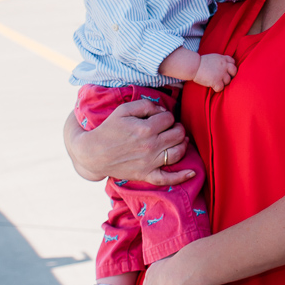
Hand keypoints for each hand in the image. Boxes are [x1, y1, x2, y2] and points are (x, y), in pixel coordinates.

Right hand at [63, 99, 193, 186]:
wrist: (92, 154)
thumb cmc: (108, 129)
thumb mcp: (123, 110)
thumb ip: (145, 105)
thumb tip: (162, 110)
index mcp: (145, 129)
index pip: (169, 119)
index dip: (167, 116)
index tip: (159, 118)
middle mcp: (150, 146)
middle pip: (178, 134)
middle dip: (177, 128)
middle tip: (171, 127)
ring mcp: (149, 163)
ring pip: (178, 153)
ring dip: (183, 144)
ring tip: (179, 140)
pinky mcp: (146, 175)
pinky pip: (167, 179)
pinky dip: (181, 177)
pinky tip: (192, 172)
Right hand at [194, 52, 237, 91]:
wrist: (194, 66)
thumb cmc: (201, 62)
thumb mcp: (214, 57)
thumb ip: (221, 60)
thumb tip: (224, 65)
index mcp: (223, 59)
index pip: (233, 62)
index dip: (230, 67)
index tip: (226, 70)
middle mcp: (224, 66)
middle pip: (234, 71)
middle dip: (231, 75)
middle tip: (223, 77)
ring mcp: (221, 74)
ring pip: (228, 81)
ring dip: (223, 83)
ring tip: (215, 82)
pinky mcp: (216, 81)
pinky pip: (221, 88)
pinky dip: (217, 88)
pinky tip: (213, 86)